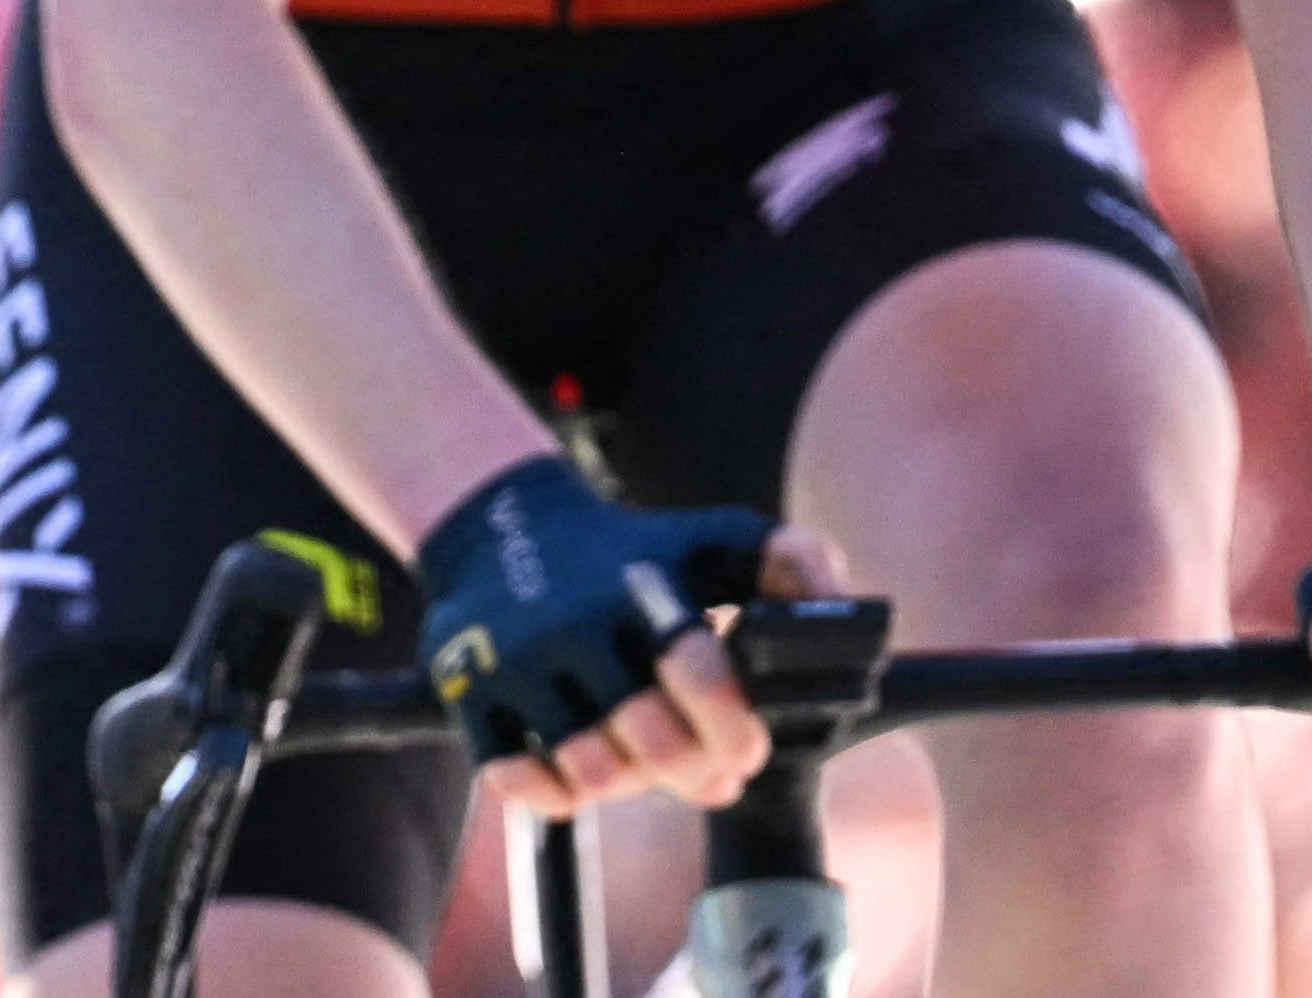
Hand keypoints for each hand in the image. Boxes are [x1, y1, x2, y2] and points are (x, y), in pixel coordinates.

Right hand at [409, 458, 786, 826]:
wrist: (496, 518)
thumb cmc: (629, 546)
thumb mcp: (711, 535)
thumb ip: (789, 561)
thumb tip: (846, 610)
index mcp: (636, 584)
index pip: (696, 667)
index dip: (733, 726)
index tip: (747, 746)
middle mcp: (572, 619)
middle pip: (647, 738)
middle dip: (692, 769)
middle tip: (708, 772)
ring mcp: (514, 656)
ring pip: (586, 767)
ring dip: (628, 782)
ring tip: (641, 765)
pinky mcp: (466, 687)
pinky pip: (513, 775)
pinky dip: (551, 793)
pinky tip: (576, 775)